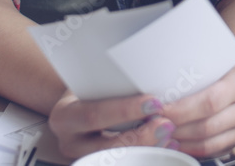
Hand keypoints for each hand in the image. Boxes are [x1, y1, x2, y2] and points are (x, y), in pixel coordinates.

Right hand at [48, 91, 178, 158]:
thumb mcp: (94, 81)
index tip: (153, 103)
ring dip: (148, 148)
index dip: (124, 110)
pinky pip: (125, 162)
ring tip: (169, 135)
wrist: (79, 104)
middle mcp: (70, 142)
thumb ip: (114, 83)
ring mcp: (83, 157)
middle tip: (166, 124)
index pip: (94, 114)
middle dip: (141, 136)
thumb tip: (149, 77)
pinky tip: (168, 145)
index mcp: (65, 116)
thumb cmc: (90, 88)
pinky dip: (149, 155)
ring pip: (116, 159)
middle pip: (106, 145)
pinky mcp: (98, 163)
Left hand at [162, 67, 234, 157]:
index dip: (182, 110)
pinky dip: (190, 149)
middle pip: (208, 126)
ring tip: (162, 135)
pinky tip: (176, 142)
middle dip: (177, 128)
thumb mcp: (205, 67)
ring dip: (181, 142)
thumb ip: (186, 78)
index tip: (159, 110)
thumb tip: (152, 94)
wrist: (232, 82)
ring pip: (208, 143)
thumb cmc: (215, 74)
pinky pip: (211, 152)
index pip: (210, 101)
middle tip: (156, 126)